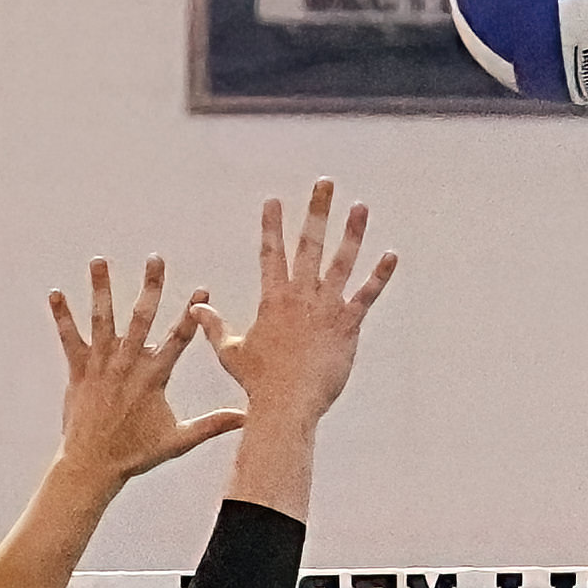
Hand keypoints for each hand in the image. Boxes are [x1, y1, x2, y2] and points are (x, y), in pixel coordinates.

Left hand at [47, 254, 242, 489]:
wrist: (93, 464)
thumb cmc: (136, 453)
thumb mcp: (179, 439)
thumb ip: (212, 424)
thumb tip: (247, 418)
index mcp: (155, 378)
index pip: (179, 338)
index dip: (191, 313)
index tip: (202, 291)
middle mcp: (129, 365)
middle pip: (142, 318)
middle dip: (151, 286)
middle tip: (156, 259)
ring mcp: (102, 365)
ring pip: (103, 319)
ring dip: (101, 288)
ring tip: (99, 260)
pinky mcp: (79, 371)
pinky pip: (70, 338)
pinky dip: (63, 316)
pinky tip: (56, 293)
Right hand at [192, 180, 395, 431]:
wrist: (286, 404)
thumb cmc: (258, 383)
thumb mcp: (231, 352)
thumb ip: (214, 327)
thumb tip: (196, 309)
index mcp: (272, 298)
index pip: (271, 253)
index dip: (272, 225)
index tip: (273, 200)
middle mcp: (300, 296)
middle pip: (309, 244)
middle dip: (317, 211)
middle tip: (325, 183)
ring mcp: (326, 308)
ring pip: (341, 261)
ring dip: (352, 232)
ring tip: (360, 206)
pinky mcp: (347, 325)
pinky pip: (367, 295)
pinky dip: (380, 275)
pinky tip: (391, 255)